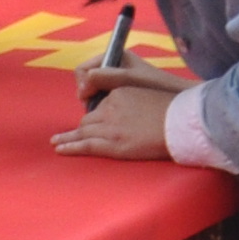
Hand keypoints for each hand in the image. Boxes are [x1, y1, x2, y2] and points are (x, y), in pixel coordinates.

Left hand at [52, 84, 175, 160]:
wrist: (182, 124)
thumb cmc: (173, 110)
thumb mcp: (149, 93)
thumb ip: (132, 99)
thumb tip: (127, 113)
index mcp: (120, 91)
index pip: (101, 104)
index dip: (99, 114)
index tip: (97, 121)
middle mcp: (111, 107)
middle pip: (89, 118)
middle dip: (83, 126)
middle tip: (70, 134)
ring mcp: (111, 127)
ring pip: (83, 131)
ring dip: (69, 137)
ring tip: (56, 142)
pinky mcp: (113, 144)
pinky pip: (86, 145)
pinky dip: (70, 147)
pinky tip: (59, 148)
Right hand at [77, 60, 191, 105]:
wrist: (179, 99)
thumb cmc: (156, 86)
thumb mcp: (127, 79)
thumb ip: (103, 78)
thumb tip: (83, 86)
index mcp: (115, 56)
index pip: (84, 69)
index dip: (82, 84)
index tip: (88, 96)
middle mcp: (114, 66)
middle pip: (86, 81)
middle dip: (87, 94)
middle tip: (95, 107)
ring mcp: (117, 80)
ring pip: (93, 92)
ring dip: (95, 102)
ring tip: (105, 112)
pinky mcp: (122, 93)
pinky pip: (103, 99)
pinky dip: (103, 107)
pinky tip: (112, 115)